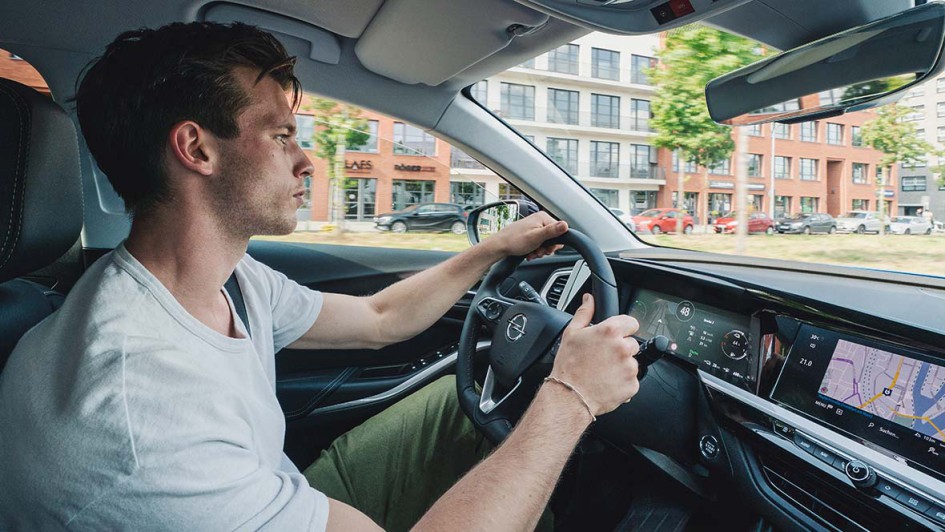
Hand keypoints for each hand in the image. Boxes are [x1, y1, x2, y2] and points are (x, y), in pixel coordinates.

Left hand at [489, 211, 567, 259]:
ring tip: (531, 252)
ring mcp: (534, 226)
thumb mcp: (536, 237)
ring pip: (546, 242)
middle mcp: (539, 220)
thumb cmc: (514, 241)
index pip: (560, 231)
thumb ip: (552, 231)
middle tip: (538, 252)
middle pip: (553, 238)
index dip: (555, 243)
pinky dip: (535, 250)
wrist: (499, 246)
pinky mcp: (530, 233)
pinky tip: (529, 252)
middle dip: (546, 248)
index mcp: (543, 218)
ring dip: (540, 250)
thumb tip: (565, 225)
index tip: (547, 249)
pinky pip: (538, 243)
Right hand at [549, 294, 639, 415]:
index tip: (616, 336)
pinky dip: (622, 382)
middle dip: (620, 349)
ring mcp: (629, 367)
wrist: (570, 396)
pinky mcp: (632, 385)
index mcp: (610, 331)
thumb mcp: (571, 334)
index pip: (632, 322)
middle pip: (632, 343)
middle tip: (603, 358)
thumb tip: (589, 299)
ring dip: (621, 366)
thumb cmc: (568, 366)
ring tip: (603, 372)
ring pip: (632, 363)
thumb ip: (584, 313)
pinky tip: (606, 382)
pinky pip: (631, 381)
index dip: (623, 329)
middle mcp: (623, 348)